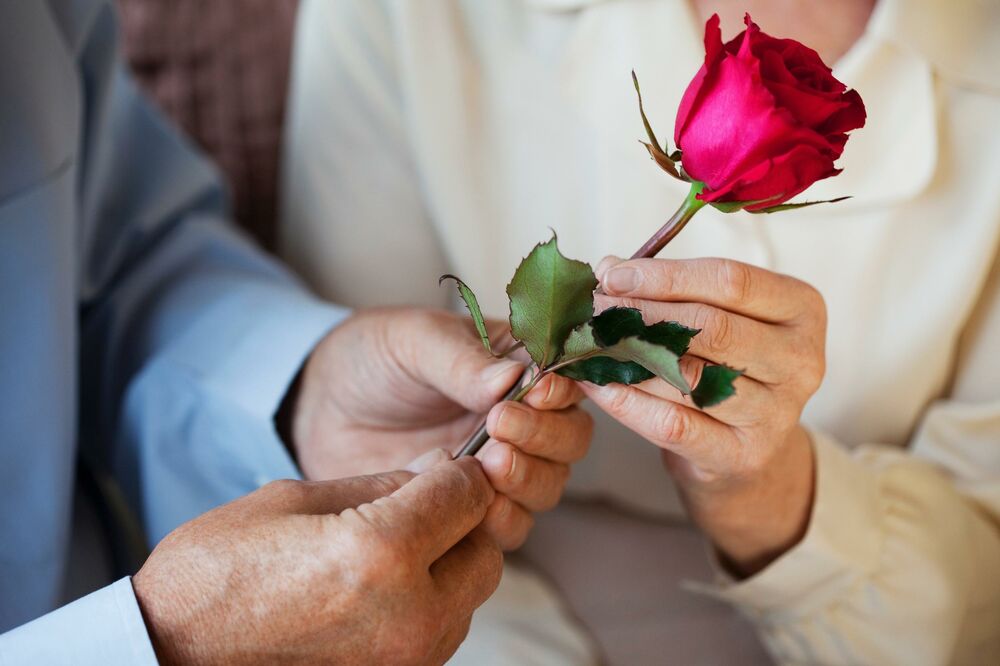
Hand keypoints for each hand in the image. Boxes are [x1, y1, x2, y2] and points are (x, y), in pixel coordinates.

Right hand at [133, 456, 501, 664]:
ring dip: (448, 565)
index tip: (442, 468)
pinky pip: (441, 632)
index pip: (468, 494)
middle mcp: (410, 615)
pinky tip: (381, 588)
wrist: (172, 655)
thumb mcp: (296, 501)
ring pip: (470, 597)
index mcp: (382, 553)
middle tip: (423, 506)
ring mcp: (407, 661)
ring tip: (394, 549)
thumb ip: (382, 486)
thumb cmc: (217, 573)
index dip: (459, 472)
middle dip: (462, 521)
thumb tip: (437, 472)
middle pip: (485, 551)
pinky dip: (429, 602)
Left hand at [288, 307, 592, 549]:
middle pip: (569, 440)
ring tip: (486, 464)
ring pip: (548, 486)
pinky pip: (510, 526)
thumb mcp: (416, 341)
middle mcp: (521, 419)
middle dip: (543, 437)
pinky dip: (502, 520)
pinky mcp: (470, 509)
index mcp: (518, 367)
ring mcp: (498, 467)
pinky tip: (473, 504)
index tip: (534, 393)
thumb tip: (513, 380)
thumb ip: (463, 362)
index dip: (561, 392)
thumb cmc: (373, 357)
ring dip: (527, 480)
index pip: (567, 382)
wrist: (318, 406)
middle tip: (497, 428)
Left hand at [585, 257, 824, 574]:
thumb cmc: (725, 367)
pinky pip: (673, 423)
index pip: (729, 280)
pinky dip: (626, 401)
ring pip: (688, 376)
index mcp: (801, 308)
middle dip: (640, 314)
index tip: (611, 274)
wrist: (745, 454)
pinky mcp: (744, 455)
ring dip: (627, 356)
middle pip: (711, 327)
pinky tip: (596, 384)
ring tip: (585, 343)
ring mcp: (778, 413)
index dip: (664, 276)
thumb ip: (671, 290)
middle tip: (591, 309)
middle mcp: (801, 360)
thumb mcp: (716, 317)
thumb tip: (607, 268)